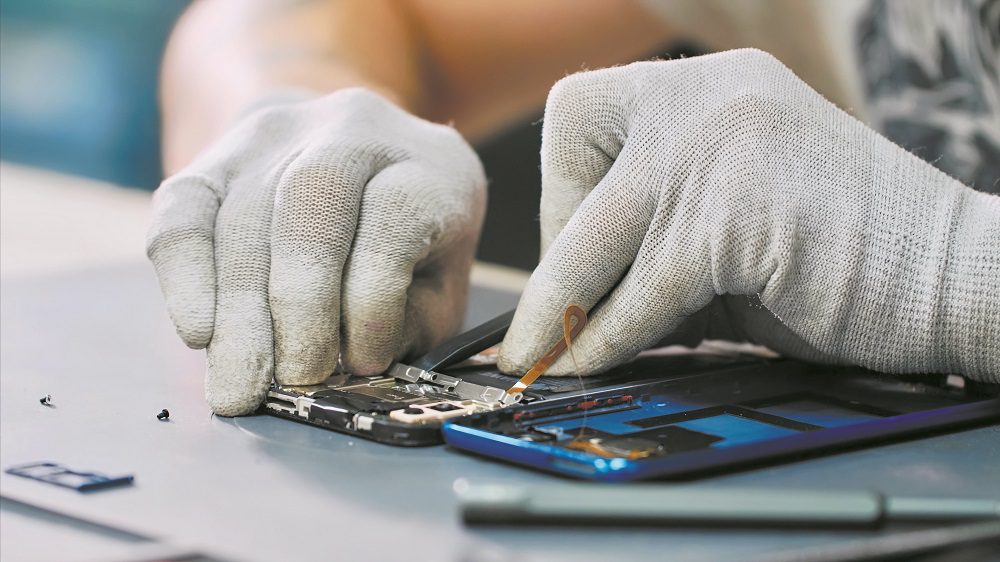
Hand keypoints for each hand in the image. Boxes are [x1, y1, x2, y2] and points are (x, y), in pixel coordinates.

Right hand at [148, 89, 485, 414]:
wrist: (358, 159)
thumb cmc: (411, 247)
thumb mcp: (438, 286)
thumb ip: (408, 323)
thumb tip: (349, 370)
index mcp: (430, 164)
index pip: (396, 215)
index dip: (374, 299)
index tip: (363, 363)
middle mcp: (356, 128)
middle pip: (310, 202)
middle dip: (297, 306)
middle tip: (291, 380)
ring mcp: (280, 133)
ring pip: (243, 214)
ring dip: (238, 313)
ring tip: (239, 384)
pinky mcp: (217, 154)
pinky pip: (184, 208)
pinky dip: (185, 275)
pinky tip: (198, 332)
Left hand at [499, 49, 998, 380]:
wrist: (954, 279)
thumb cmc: (837, 262)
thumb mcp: (722, 229)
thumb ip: (647, 244)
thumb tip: (560, 304)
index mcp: (707, 84)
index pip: (578, 111)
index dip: (564, 187)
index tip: (579, 250)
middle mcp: (709, 92)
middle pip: (571, 152)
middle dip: (556, 245)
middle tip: (556, 313)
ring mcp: (723, 144)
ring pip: (597, 233)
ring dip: (565, 308)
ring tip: (555, 357)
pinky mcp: (737, 212)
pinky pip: (642, 284)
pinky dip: (613, 335)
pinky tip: (603, 361)